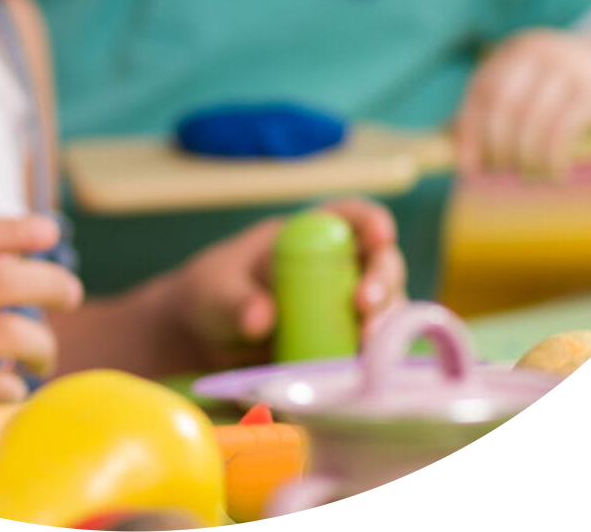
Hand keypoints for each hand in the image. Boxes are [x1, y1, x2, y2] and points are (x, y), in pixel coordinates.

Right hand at [0, 215, 83, 402]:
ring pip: (10, 332)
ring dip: (42, 342)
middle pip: (2, 279)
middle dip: (49, 282)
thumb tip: (30, 250)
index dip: (16, 230)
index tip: (52, 231)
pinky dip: (14, 384)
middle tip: (70, 295)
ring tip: (44, 353)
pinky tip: (15, 385)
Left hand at [170, 199, 406, 370]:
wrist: (204, 344)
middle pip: (380, 264)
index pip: (350, 217)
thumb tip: (262, 317)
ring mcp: (344, 311)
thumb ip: (235, 301)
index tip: (380, 235)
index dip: (371, 221)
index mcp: (308, 235)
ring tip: (365, 346)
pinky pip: (371, 352)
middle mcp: (338, 269)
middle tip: (365, 305)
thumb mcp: (215, 292)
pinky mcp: (343, 349)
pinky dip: (372, 361)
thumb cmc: (212, 296)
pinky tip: (360, 373)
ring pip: (386, 310)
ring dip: (384, 325)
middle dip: (382, 281)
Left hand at [453, 28, 590, 179]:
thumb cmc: (582, 91)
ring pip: (529, 124)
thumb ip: (501, 111)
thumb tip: (450, 142)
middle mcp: (537, 51)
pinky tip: (557, 173)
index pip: (480, 91)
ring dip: (525, 160)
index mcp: (517, 50)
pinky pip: (558, 134)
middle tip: (499, 173)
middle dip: (495, 147)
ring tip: (532, 176)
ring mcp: (566, 67)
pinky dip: (551, 161)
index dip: (468, 132)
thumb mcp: (539, 92)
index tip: (466, 167)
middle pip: (499, 107)